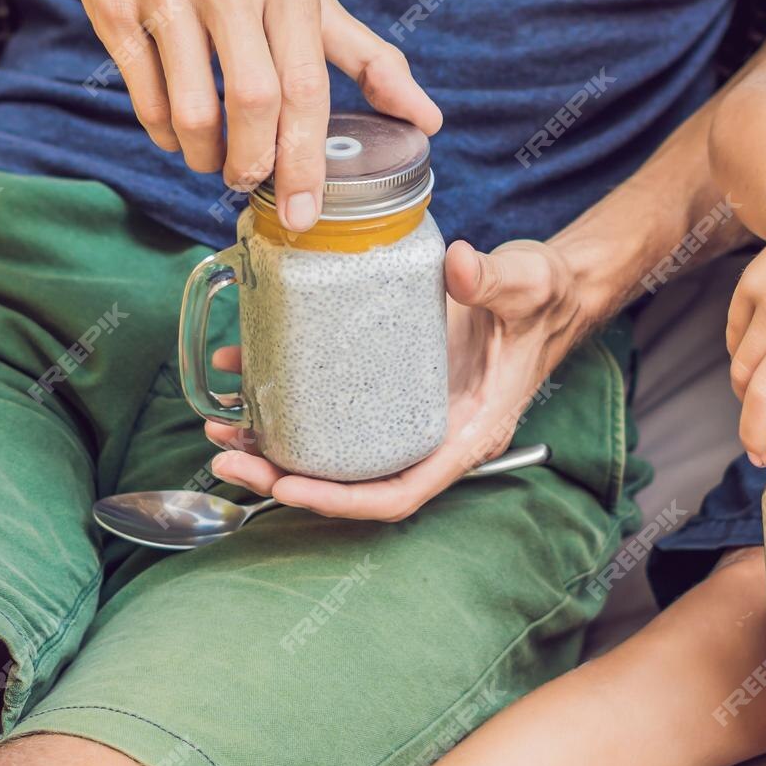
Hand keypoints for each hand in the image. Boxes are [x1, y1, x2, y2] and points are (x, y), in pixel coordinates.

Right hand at [44, 0, 441, 228]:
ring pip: (193, 111)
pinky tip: (178, 133)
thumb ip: (367, 57)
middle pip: (254, 102)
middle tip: (250, 182)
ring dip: (205, 157)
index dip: (306, 160)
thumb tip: (428, 120)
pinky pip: (146, 99)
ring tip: (215, 160)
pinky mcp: (117, 11)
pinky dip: (165, 135)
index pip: (306, 86)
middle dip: (255, 163)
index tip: (304, 211)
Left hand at [203, 239, 585, 519]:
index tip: (286, 487)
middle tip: (225, 454)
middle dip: (283, 477)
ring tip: (218, 422)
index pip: (399, 492)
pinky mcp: (387, 384)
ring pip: (331, 449)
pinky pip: (331, 406)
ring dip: (272, 444)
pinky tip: (242, 373)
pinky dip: (286, 398)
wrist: (547, 290)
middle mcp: (430, 434)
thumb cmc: (543, 300)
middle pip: (350, 481)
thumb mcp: (527, 286)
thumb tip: (458, 265)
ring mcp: (405, 413)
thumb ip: (494, 280)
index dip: (340, 500)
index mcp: (466, 433)